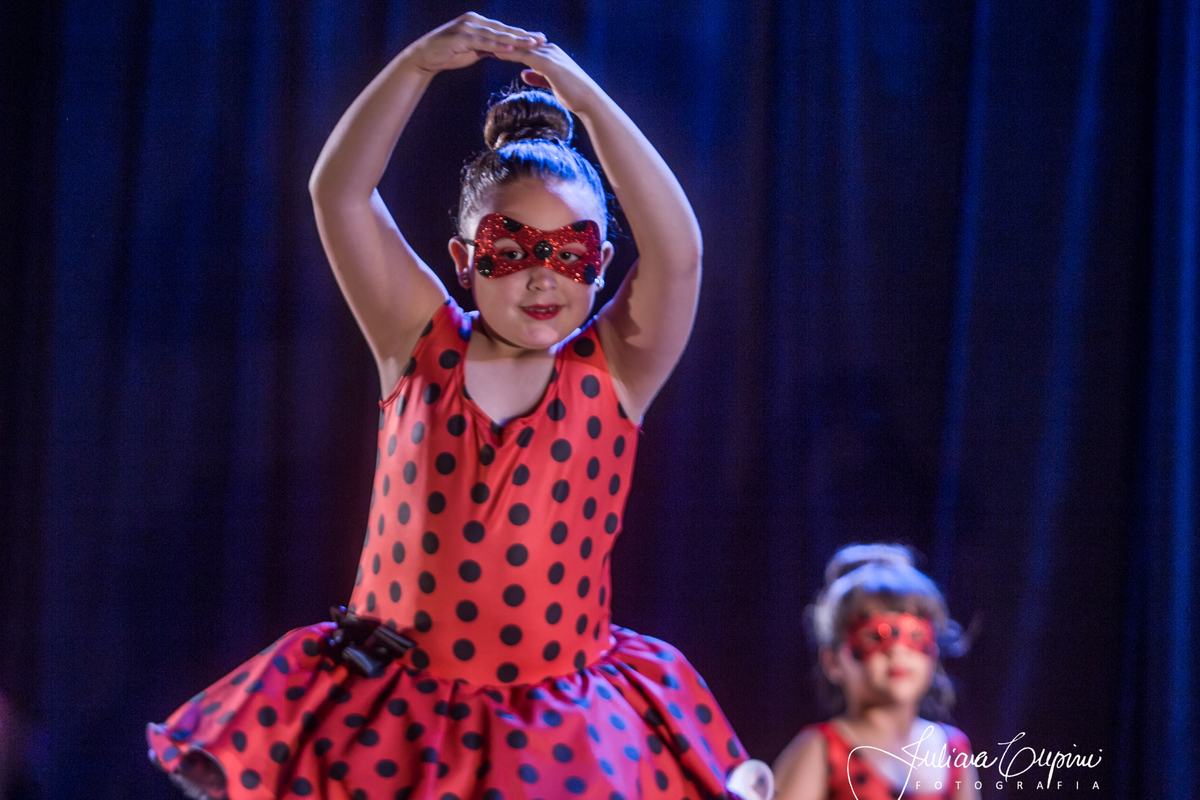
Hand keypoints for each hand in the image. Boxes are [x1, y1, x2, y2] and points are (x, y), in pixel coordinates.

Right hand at [403, 13, 544, 73]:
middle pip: (504, 30)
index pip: (505, 30)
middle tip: (542, 39)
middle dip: (524, 35)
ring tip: (532, 44)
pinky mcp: (461, 37)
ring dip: (515, 39)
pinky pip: (483, 42)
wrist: (424, 58)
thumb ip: (487, 48)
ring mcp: (468, 28)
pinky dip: (497, 45)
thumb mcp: (472, 51)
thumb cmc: (448, 54)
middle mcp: (474, 21)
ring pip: (496, 35)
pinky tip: (511, 48)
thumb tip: (502, 51)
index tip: (540, 39)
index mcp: (479, 23)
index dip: (523, 34)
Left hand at [492, 43, 604, 115]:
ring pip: (519, 47)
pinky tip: (495, 53)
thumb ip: (538, 76)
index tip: (488, 46)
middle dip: (499, 42)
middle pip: (518, 43)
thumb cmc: (574, 95)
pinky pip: (523, 55)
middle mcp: (548, 49)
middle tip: (479, 40)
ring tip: (481, 43)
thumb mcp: (551, 84)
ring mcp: (549, 54)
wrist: (589, 100)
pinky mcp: (548, 62)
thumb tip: (524, 74)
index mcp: (549, 53)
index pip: (523, 47)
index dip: (505, 47)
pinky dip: (509, 53)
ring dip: (500, 45)